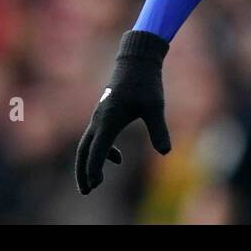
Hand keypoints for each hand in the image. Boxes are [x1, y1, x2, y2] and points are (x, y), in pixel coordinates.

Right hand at [75, 30, 171, 193]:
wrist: (137, 60)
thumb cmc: (146, 82)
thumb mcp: (155, 106)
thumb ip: (159, 129)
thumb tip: (166, 152)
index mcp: (109, 119)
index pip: (97, 150)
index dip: (94, 169)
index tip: (94, 185)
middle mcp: (100, 119)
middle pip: (84, 150)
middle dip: (83, 171)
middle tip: (86, 191)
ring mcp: (100, 115)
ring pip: (88, 143)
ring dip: (90, 162)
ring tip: (96, 182)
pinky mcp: (105, 113)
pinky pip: (97, 136)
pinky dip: (103, 150)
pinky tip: (117, 159)